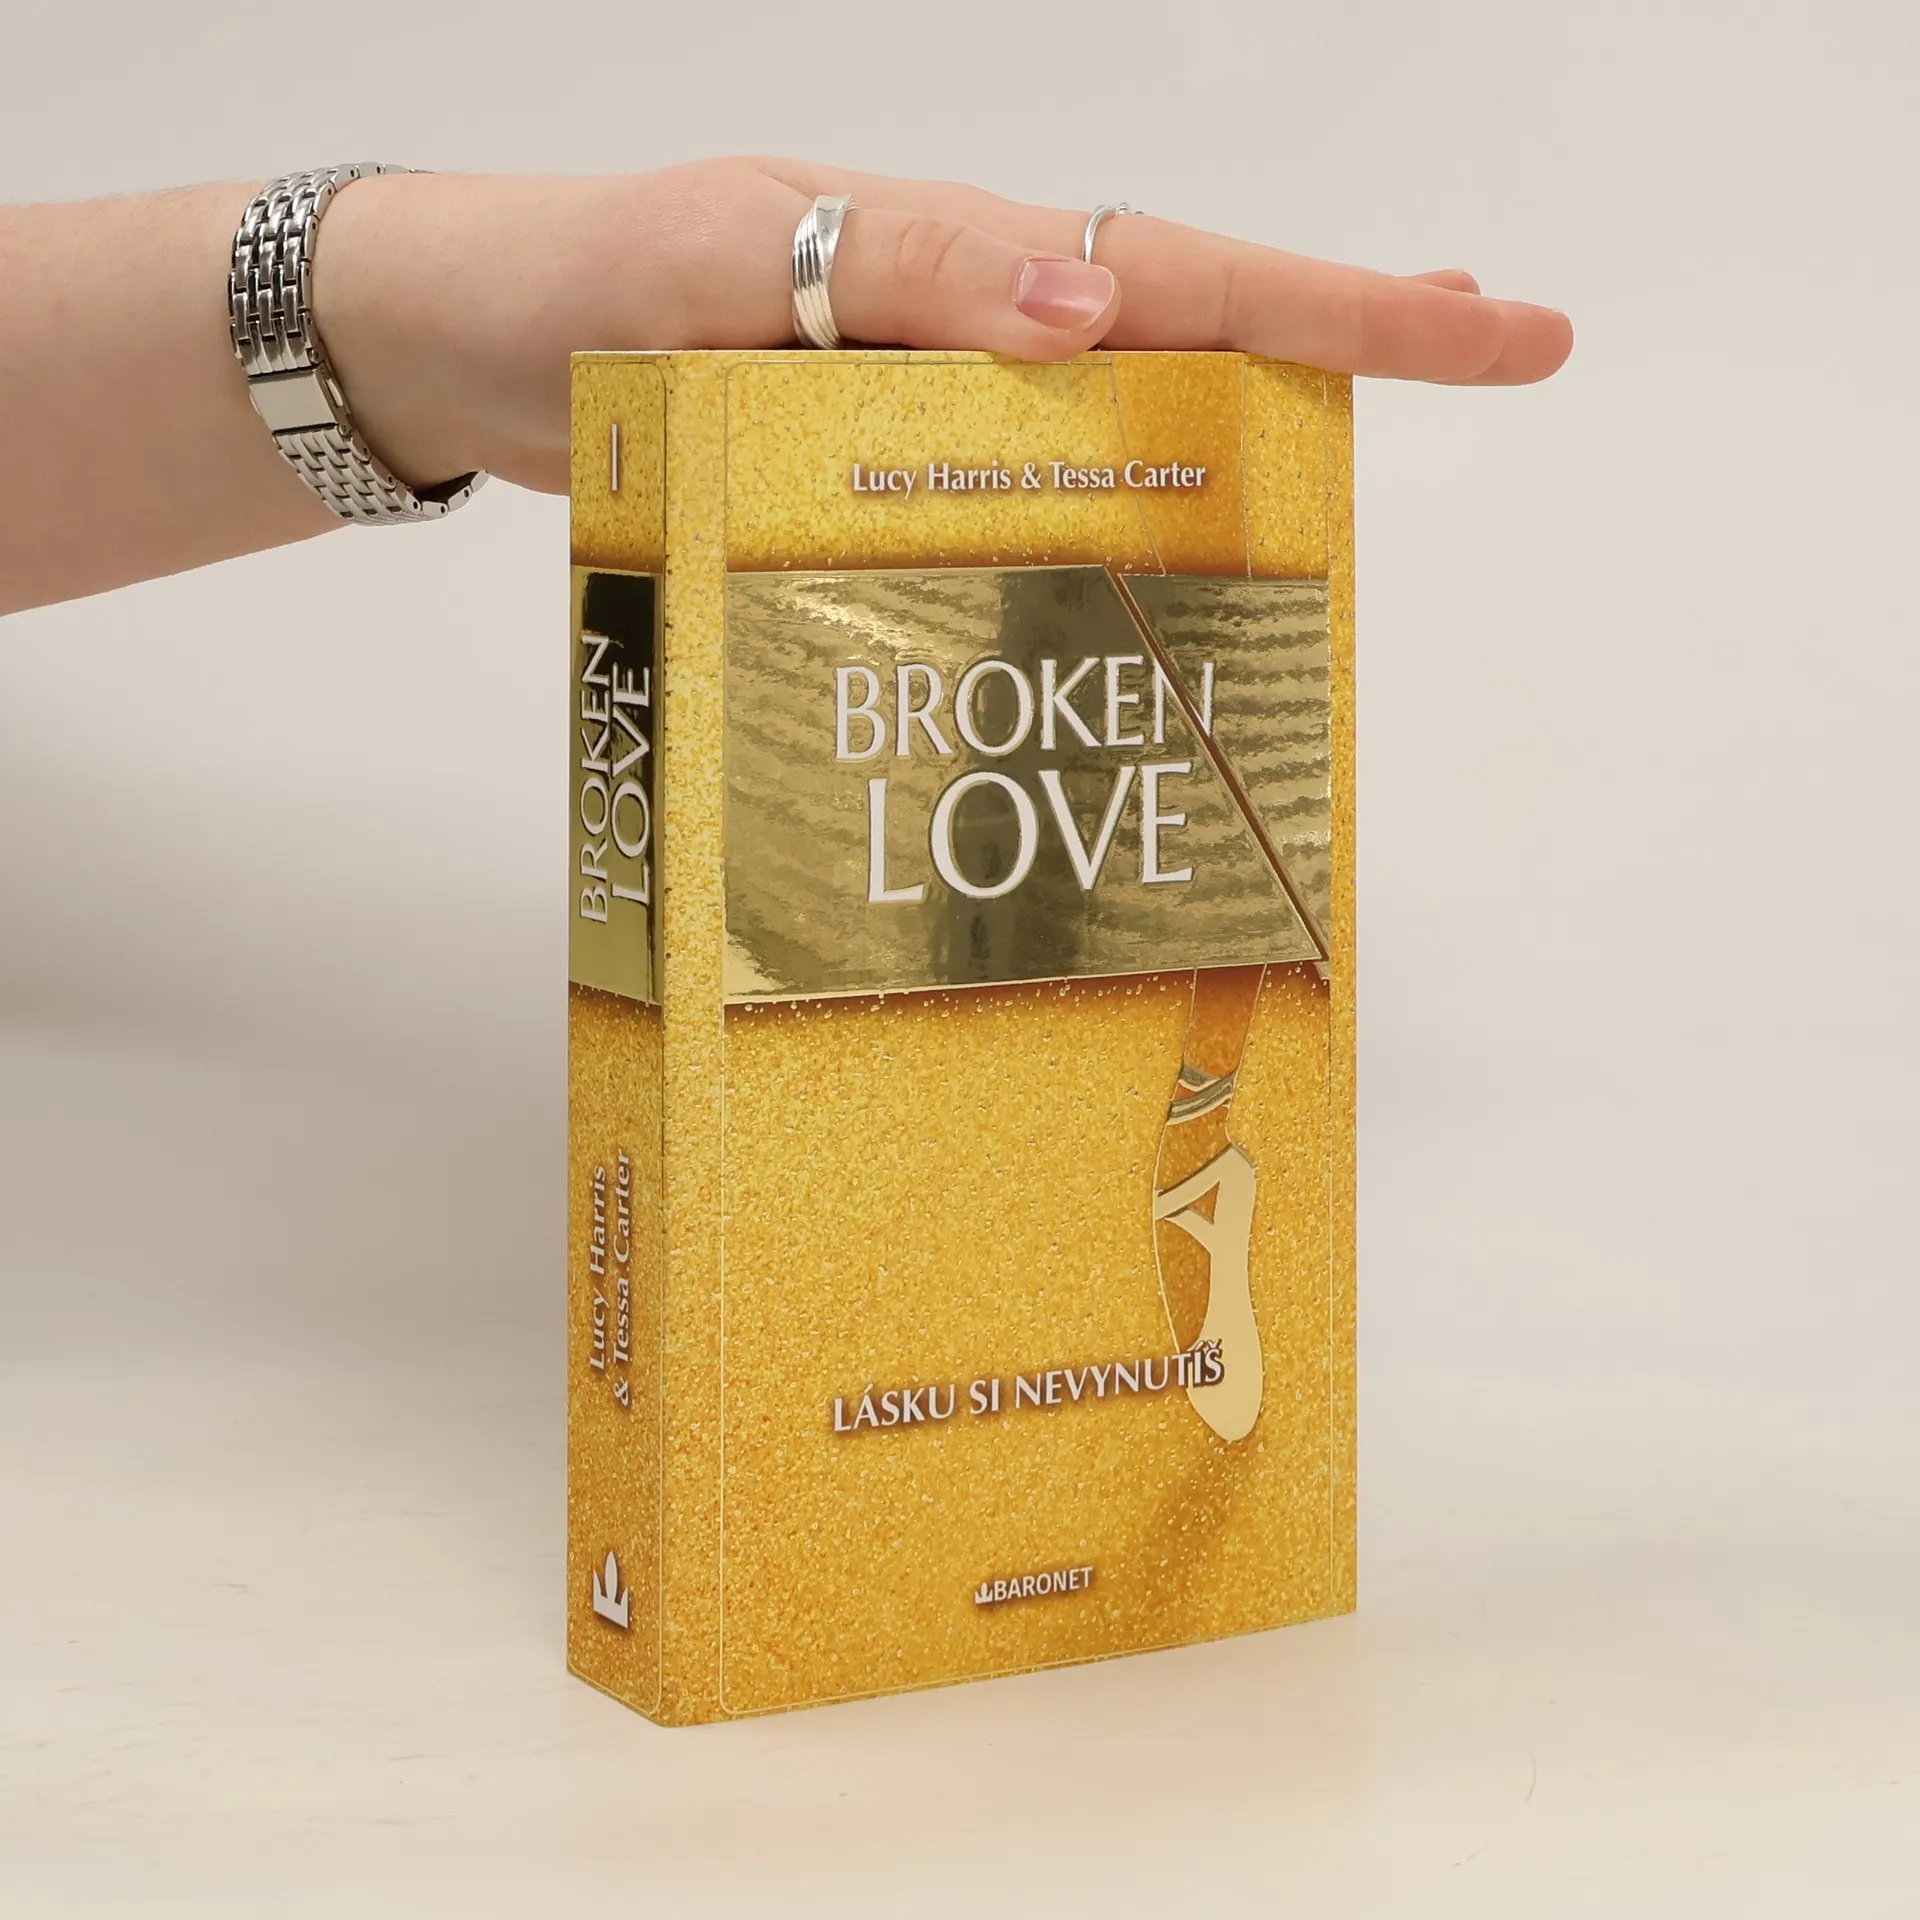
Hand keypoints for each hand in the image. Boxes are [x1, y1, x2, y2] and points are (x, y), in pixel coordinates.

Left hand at [315, 159, 1573, 497]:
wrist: (446, 348)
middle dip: (1347, 342)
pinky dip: (1091, 523)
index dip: (1341, 306)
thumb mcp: (716, 254)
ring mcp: (920, 400)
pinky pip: (1010, 494)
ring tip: (1348, 483)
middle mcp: (956, 324)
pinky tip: (1131, 572)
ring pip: (1115, 417)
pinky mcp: (868, 471)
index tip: (1490, 324)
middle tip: (1499, 352)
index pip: (1176, 272)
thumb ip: (896, 270)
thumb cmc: (566, 286)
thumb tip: (1090, 303)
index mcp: (946, 259)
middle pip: (1186, 326)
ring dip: (1238, 437)